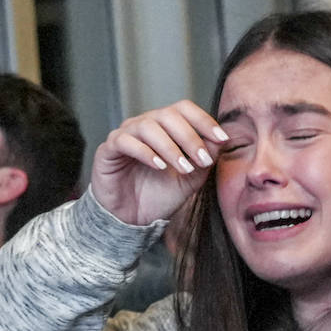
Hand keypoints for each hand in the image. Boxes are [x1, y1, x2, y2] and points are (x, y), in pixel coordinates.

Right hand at [91, 100, 227, 224]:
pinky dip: (145, 152)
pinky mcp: (108, 149)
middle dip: (190, 137)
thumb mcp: (190, 179)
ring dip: (170, 147)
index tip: (222, 139)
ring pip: (148, 126)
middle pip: (169, 115)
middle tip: (202, 160)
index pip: (185, 110)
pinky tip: (159, 167)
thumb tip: (220, 140)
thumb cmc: (159, 196)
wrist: (132, 220)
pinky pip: (125, 141)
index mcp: (165, 127)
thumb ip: (205, 159)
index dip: (204, 121)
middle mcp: (145, 125)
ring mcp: (125, 135)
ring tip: (183, 168)